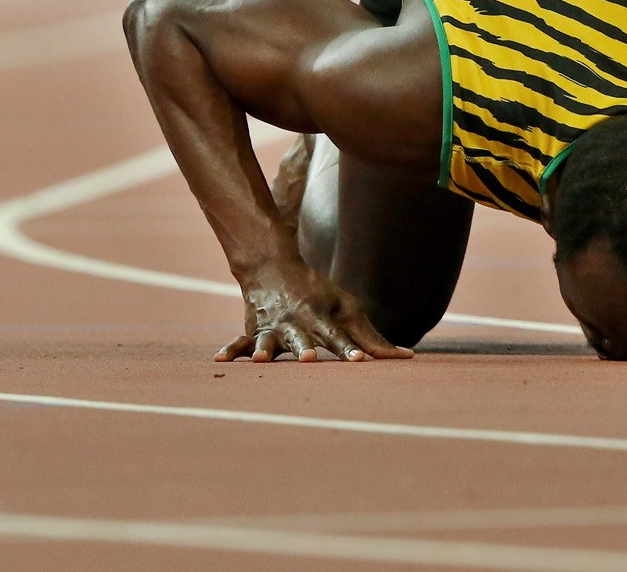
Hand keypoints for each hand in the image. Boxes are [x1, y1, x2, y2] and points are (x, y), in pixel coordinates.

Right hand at [215, 259, 413, 362]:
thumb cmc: (318, 292)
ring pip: (270, 341)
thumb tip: (407, 358)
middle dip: (304, 348)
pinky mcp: (254, 331)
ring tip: (262, 360)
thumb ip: (371, 337)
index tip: (360, 361)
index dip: (348, 349)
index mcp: (320, 316)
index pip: (338, 336)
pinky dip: (230, 351)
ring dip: (266, 350)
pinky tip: (219, 361)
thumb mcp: (347, 307)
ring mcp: (273, 327)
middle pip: (302, 339)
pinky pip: (239, 342)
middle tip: (308, 358)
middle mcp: (296, 323)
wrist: (273, 266)